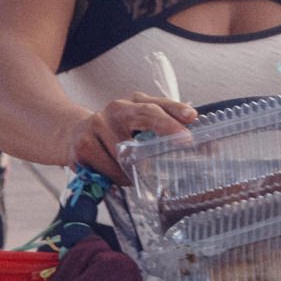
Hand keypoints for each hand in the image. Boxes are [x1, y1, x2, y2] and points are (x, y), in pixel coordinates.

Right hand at [62, 92, 197, 182]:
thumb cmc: (115, 133)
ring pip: (126, 152)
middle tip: (184, 142)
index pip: (158, 104)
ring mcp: (97, 124)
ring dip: (136, 170)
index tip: (192, 117)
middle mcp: (117, 108)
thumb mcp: (138, 127)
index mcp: (134, 102)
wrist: (73, 134)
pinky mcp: (83, 145)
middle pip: (145, 115)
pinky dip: (117, 178)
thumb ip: (166, 132)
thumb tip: (207, 148)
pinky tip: (116, 177)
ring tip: (136, 176)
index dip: (176, 110)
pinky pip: (108, 169)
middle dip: (166, 127)